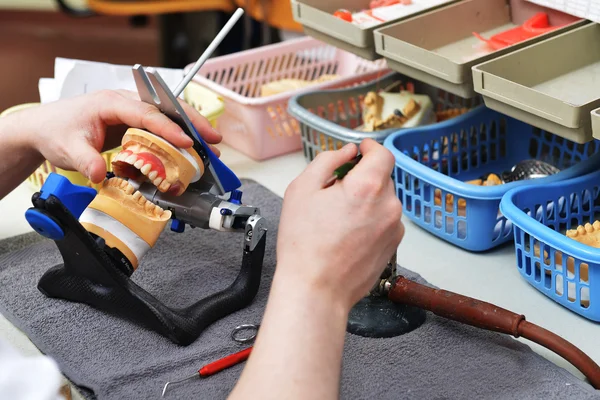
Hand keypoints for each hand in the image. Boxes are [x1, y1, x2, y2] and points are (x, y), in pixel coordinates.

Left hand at [19, 89, 221, 182]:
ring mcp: (132, 111)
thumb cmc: (57, 131)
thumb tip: (100, 173)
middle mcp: (126, 102)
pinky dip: (180, 136)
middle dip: (193, 122)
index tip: (186, 143)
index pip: (146, 113)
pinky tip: (193, 149)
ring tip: (212, 146)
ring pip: (170, 115)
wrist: (45, 128)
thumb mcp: (68, 149)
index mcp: (111, 103)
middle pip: (167, 108)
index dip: (169, 128)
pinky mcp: (135, 122)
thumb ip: (85, 160)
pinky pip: (162, 126)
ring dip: (192, 129)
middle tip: (214, 139)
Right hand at [276, 139, 404, 310]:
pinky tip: (347, 234)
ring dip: (366, 200)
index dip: (370, 148)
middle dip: (362, 177)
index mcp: (367, 186)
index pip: (382, 153)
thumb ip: (327, 161)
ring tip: (338, 219)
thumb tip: (346, 152)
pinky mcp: (393, 245)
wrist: (316, 289)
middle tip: (335, 191)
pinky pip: (384, 221)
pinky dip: (371, 220)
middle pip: (382, 177)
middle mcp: (388, 205)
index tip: (361, 149)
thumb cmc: (304, 244)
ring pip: (383, 200)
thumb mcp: (302, 189)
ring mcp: (394, 227)